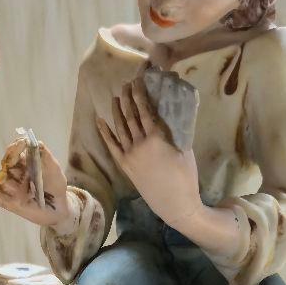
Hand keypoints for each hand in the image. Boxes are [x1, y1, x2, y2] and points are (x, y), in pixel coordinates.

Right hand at [0, 140, 70, 228]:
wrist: (60, 208)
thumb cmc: (56, 187)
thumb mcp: (54, 169)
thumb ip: (46, 156)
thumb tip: (36, 142)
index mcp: (23, 164)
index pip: (14, 151)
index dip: (16, 146)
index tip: (23, 142)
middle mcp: (15, 174)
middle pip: (5, 163)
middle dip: (12, 157)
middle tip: (19, 153)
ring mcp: (10, 188)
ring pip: (1, 179)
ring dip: (11, 178)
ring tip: (27, 185)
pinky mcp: (7, 202)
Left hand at [96, 76, 202, 228]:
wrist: (175, 203)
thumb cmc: (185, 176)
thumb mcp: (185, 149)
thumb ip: (174, 131)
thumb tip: (169, 114)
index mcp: (156, 137)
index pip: (144, 109)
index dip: (140, 94)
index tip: (138, 81)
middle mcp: (139, 144)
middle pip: (130, 116)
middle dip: (127, 98)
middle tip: (126, 84)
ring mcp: (129, 155)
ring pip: (120, 128)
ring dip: (116, 111)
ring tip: (115, 97)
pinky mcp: (125, 166)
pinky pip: (111, 146)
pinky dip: (105, 133)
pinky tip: (100, 121)